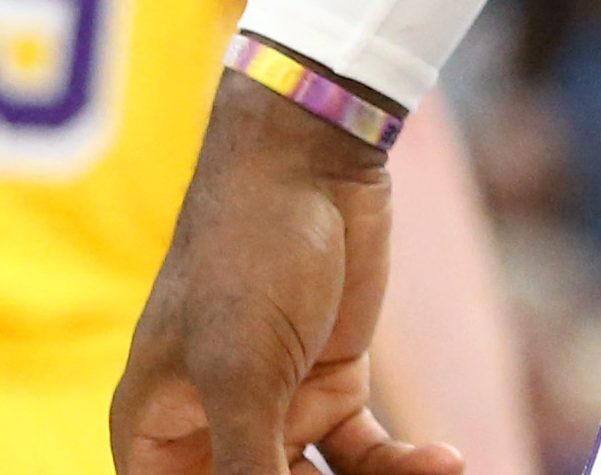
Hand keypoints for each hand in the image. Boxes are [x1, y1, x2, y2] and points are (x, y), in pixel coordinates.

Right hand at [114, 74, 464, 474]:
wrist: (311, 158)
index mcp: (155, 435)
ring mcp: (274, 410)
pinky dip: (403, 465)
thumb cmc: (247, 255)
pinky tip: (445, 459)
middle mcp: (211, 430)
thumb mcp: (241, 373)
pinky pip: (365, 455)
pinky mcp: (330, 385)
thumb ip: (246, 468)